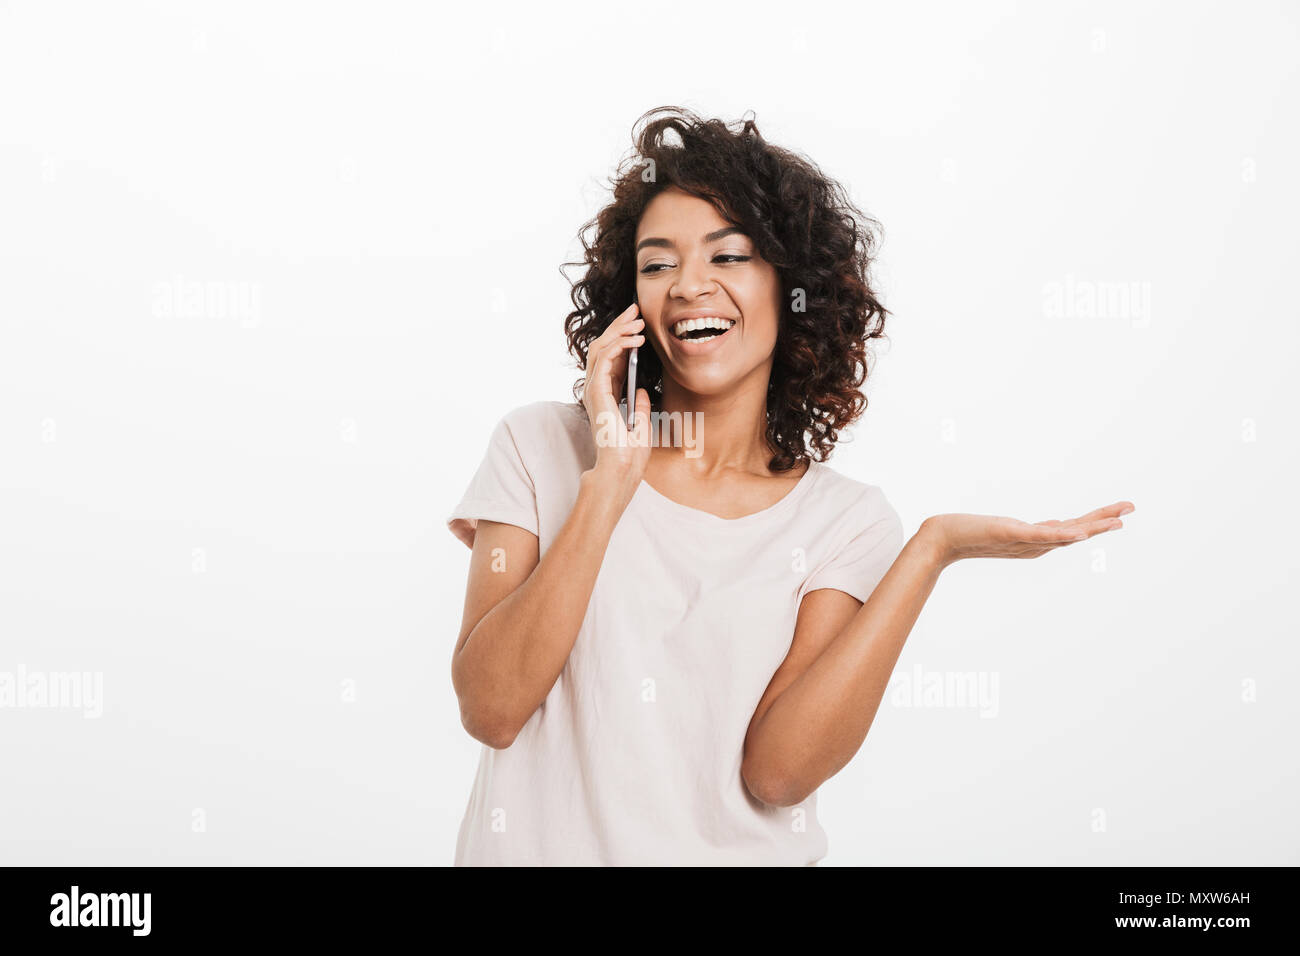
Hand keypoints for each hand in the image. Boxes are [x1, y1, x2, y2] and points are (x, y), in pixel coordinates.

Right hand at [580, 302, 651, 485]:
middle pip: (603, 346)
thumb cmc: (628, 454)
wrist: (621, 469)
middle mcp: (596, 389)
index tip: (638, 322)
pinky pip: (603, 360)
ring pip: (601, 348)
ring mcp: (594, 390)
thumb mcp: (640, 424)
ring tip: (638, 321)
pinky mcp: (596, 392)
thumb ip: (639, 405)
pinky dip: (617, 346)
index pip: (611, 357)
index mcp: (606, 395)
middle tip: (636, 310)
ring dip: (619, 331)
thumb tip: (641, 389)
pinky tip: (634, 340)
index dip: (623, 336)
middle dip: (619, 326)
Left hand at [919, 500, 1133, 568]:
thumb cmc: (971, 534)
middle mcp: (1035, 545)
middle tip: (1130, 508)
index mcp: (1036, 542)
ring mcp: (1024, 541)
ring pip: (1065, 535)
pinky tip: (1080, 531)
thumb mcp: (1010, 530)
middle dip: (1104, 521)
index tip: (1119, 514)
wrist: (942, 539)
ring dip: (1092, 527)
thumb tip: (1058, 525)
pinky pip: (1042, 535)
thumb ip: (1035, 530)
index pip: (1073, 531)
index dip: (1097, 522)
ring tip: (1116, 520)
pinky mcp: (1010, 535)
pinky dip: (1062, 534)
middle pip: (1077, 533)